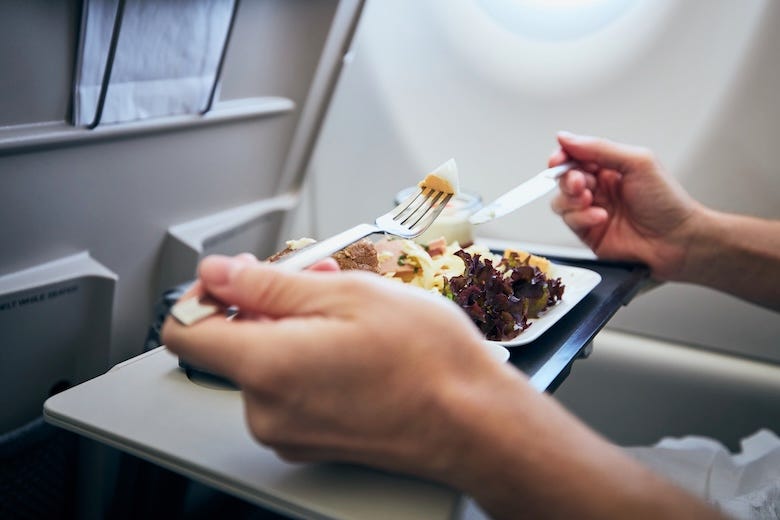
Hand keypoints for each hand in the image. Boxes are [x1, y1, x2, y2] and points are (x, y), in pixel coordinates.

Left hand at [163, 255, 723, 518]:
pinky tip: (350, 341)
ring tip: (348, 310)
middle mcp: (266, 409)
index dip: (203, 293)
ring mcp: (288, 431)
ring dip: (294, 327)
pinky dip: (307, 358)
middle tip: (319, 278)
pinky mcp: (309, 441)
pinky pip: (288, 389)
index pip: (184, 330)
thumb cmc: (427, 360)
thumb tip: (219, 273)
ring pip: (265, 362)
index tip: (233, 277)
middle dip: (267, 302)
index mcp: (267, 367)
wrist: (474, 423)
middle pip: (232, 342)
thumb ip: (269, 283)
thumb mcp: (348, 294)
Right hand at [549, 132, 701, 280]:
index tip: (559, 159)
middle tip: (581, 183)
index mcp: (609, 167)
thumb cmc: (667, 201)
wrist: (677, 239)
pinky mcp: (589, 233)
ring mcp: (591, 211)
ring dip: (572, 199)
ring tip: (591, 200)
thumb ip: (599, 148)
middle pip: (563, 178)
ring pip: (560, 201)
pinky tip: (601, 217)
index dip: (562, 156)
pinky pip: (570, 222)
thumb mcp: (637, 162)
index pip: (575, 156)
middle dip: (568, 179)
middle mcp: (598, 188)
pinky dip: (582, 217)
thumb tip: (566, 138)